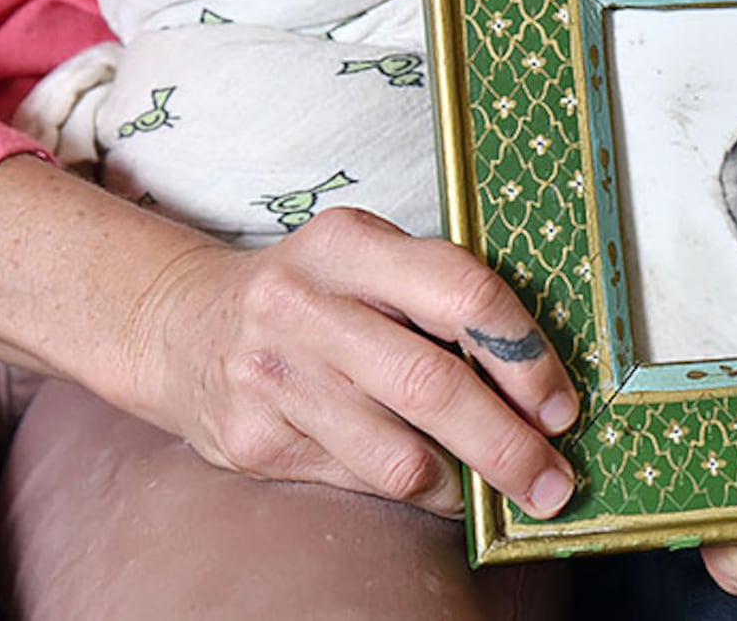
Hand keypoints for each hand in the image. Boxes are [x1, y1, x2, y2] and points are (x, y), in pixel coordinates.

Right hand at [121, 207, 578, 518]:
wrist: (176, 324)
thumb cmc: (311, 294)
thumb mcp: (366, 260)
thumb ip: (440, 298)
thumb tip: (539, 382)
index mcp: (350, 243)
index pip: (462, 292)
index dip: (524, 356)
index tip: (560, 405)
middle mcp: (305, 304)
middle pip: (433, 385)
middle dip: (509, 445)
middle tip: (553, 482)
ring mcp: (274, 376)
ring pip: (398, 454)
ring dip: (466, 484)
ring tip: (499, 491)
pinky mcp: (255, 441)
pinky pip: (362, 480)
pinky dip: (413, 492)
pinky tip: (433, 484)